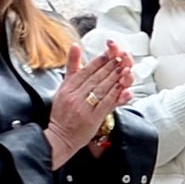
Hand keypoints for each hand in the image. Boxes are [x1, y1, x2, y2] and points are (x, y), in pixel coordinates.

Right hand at [42, 39, 133, 166]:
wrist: (59, 136)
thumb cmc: (62, 113)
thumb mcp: (63, 87)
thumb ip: (72, 67)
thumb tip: (75, 46)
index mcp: (68, 88)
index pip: (86, 70)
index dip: (99, 61)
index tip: (110, 53)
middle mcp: (75, 95)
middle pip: (96, 78)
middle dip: (110, 66)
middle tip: (121, 58)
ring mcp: (83, 107)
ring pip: (102, 88)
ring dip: (115, 78)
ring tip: (124, 69)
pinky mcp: (92, 118)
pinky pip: (105, 103)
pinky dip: (115, 95)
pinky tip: (122, 88)